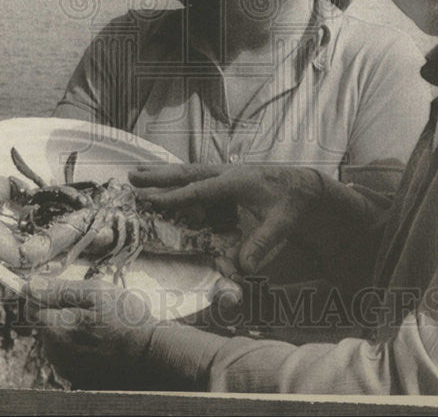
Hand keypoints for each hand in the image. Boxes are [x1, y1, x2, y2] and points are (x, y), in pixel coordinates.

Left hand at [27, 277, 160, 388]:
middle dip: (59, 311)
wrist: (150, 353)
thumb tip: (30, 285)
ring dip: (68, 328)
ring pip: (54, 339)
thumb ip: (60, 290)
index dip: (45, 295)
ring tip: (96, 323)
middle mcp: (56, 352)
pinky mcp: (76, 376)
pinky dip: (76, 344)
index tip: (65, 291)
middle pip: (42, 324)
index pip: (31, 307)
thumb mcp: (97, 292)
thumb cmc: (127, 318)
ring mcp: (66, 367)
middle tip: (89, 306)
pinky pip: (66, 353)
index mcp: (58, 329)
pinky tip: (96, 340)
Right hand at [130, 164, 326, 273]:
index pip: (199, 190)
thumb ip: (263, 243)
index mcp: (236, 182)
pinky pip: (196, 176)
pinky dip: (177, 176)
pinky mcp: (226, 177)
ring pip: (188, 171)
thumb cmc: (293, 203)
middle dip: (158, 176)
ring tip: (136, 170)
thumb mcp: (282, 224)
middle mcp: (227, 173)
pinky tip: (164, 178)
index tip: (151, 200)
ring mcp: (226, 172)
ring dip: (162, 172)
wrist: (305, 186)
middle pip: (187, 173)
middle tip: (131, 176)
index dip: (175, 196)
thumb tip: (244, 267)